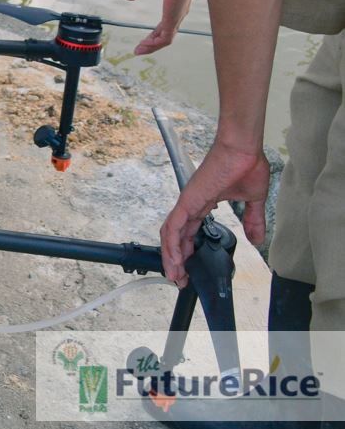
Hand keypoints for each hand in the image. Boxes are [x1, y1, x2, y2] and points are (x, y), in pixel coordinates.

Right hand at [124, 0, 202, 54]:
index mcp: (173, 6)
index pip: (163, 26)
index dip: (153, 34)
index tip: (142, 41)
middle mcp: (177, 15)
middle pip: (165, 36)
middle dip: (151, 44)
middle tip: (139, 50)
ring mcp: (176, 18)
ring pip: (165, 40)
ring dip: (152, 47)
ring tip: (139, 51)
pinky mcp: (174, 20)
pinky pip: (166, 39)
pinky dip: (155, 44)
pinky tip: (144, 46)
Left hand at [159, 140, 269, 285]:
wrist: (243, 149)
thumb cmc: (247, 166)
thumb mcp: (252, 200)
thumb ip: (252, 220)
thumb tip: (257, 240)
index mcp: (204, 204)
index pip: (190, 232)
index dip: (188, 251)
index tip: (190, 268)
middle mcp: (191, 205)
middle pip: (177, 237)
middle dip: (177, 260)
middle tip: (179, 279)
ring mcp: (188, 203)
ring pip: (171, 235)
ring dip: (171, 256)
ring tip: (175, 276)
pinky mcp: (188, 200)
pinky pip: (175, 226)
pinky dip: (172, 244)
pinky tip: (175, 259)